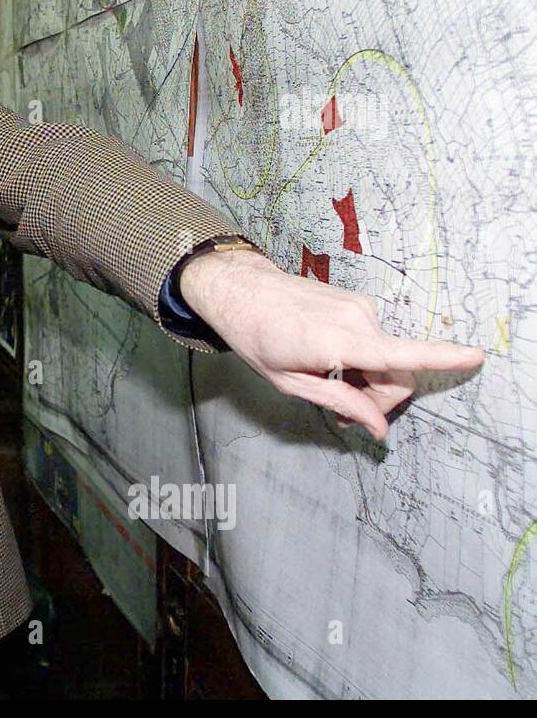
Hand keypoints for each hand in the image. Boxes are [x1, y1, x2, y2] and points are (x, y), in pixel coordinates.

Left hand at [179, 248, 484, 439]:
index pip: (399, 353)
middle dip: (381, 399)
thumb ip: (339, 403)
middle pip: (398, 372)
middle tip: (348, 415)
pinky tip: (334, 364)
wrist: (241, 290)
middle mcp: (356, 319)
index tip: (475, 356)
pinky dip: (365, 360)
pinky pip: (377, 341)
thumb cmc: (258, 338)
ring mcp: (360, 307)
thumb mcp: (290, 382)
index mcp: (337, 341)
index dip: (442, 358)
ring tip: (332, 385)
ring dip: (370, 380)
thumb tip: (379, 428)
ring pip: (388, 358)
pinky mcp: (358, 302)